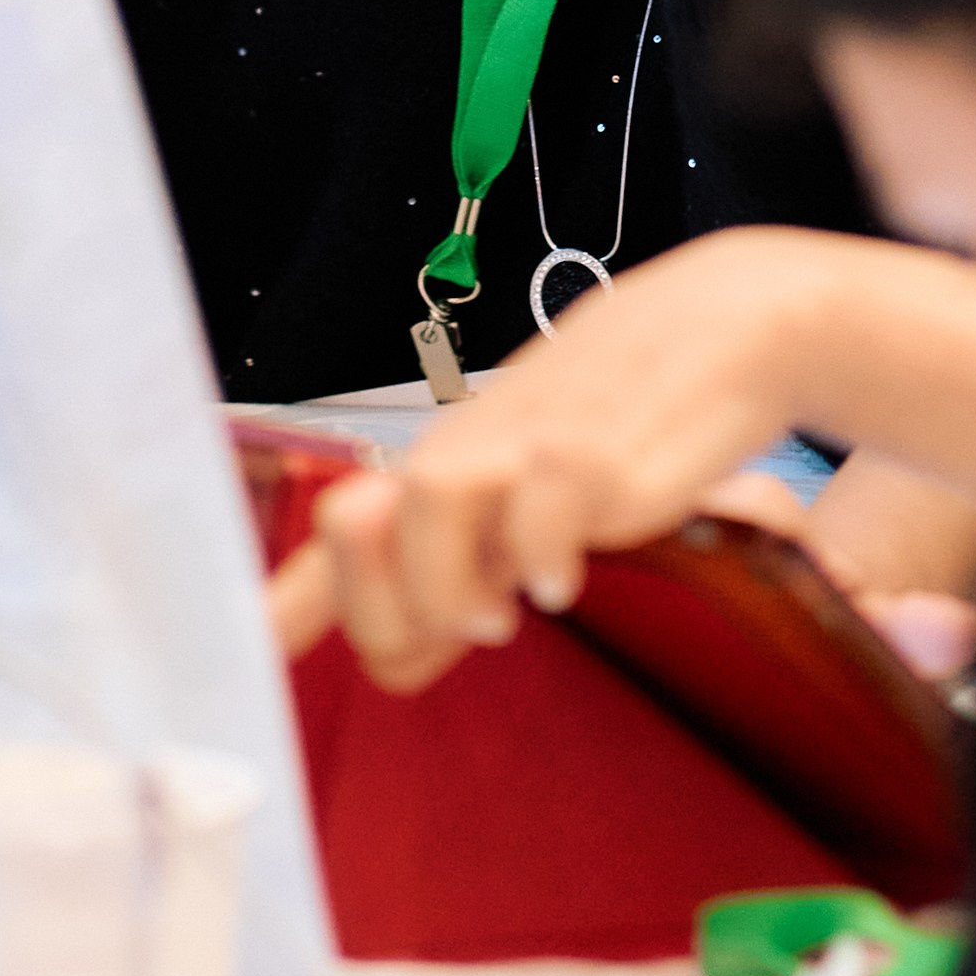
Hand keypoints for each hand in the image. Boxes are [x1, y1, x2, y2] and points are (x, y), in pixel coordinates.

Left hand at [263, 227, 975, 691]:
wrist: (728, 323)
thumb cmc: (632, 407)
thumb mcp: (542, 475)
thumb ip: (478, 551)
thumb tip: (415, 644)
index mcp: (449, 460)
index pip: (342, 537)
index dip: (287, 603)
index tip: (246, 652)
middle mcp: (468, 448)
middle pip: (354, 531)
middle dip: (380, 611)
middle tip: (450, 638)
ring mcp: (525, 445)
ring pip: (426, 509)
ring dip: (451, 588)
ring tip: (506, 614)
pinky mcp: (594, 455)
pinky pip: (537, 515)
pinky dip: (540, 561)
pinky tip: (565, 581)